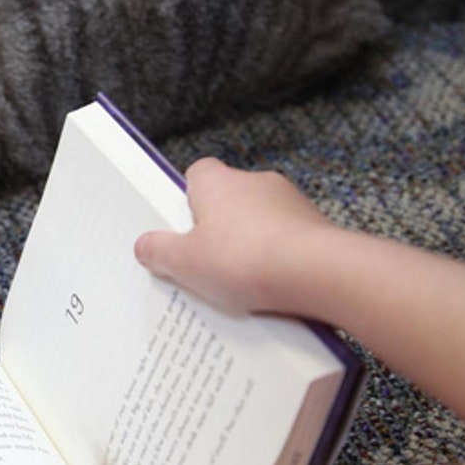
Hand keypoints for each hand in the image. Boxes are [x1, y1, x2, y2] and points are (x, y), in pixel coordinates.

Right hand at [134, 157, 338, 313]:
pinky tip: (272, 290)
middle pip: (228, 201)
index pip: (196, 175)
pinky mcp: (317, 227)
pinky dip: (280, 261)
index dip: (186, 202)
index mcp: (217, 182)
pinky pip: (288, 242)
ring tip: (240, 285)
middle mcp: (255, 183)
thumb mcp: (184, 262)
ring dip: (252, 247)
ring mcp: (290, 203)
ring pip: (260, 223)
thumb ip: (160, 251)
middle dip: (219, 230)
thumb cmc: (248, 259)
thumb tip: (145, 245)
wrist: (319, 274)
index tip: (180, 229)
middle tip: (205, 263)